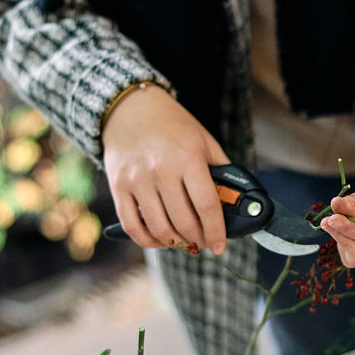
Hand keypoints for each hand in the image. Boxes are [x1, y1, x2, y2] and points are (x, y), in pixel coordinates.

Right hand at [102, 85, 230, 252]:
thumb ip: (221, 170)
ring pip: (159, 228)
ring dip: (176, 243)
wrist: (131, 108)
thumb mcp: (204, 141)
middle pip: (184, 222)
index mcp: (189, 158)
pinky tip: (160, 240)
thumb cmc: (173, 126)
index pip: (207, 206)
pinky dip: (147, 241)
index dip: (216, 231)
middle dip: (198, 240)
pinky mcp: (118, 186)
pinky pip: (132, 225)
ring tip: (185, 242)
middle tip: (204, 243)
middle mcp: (162, 170)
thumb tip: (236, 201)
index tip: (220, 246)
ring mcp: (138, 180)